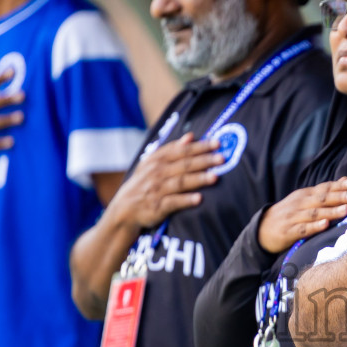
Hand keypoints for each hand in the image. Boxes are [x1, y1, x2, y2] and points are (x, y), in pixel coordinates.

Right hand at [106, 133, 225, 230]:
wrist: (124, 210)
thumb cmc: (143, 184)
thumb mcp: (151, 164)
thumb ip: (171, 149)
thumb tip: (190, 136)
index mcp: (156, 160)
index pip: (181, 150)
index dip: (199, 146)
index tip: (217, 143)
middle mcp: (156, 173)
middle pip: (184, 165)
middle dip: (204, 160)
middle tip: (222, 158)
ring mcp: (156, 190)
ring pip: (180, 182)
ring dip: (198, 179)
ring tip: (215, 177)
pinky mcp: (157, 207)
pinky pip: (173, 203)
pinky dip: (185, 200)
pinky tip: (199, 199)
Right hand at [258, 176, 346, 252]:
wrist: (262, 228)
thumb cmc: (290, 214)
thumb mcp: (305, 199)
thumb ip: (325, 191)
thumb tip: (346, 180)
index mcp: (305, 195)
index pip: (325, 188)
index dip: (339, 186)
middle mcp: (301, 203)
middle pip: (322, 199)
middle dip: (339, 197)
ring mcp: (294, 217)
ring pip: (315, 213)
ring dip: (331, 211)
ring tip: (346, 210)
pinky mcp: (289, 232)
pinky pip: (303, 229)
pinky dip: (315, 227)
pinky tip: (325, 225)